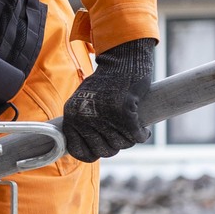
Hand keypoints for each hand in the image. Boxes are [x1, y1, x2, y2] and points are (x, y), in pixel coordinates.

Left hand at [62, 38, 155, 160]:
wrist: (122, 60)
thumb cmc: (106, 83)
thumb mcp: (84, 101)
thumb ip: (82, 123)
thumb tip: (91, 151)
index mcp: (71, 116)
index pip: (78, 151)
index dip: (94, 153)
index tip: (104, 147)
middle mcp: (84, 118)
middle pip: (104, 151)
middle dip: (116, 146)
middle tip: (122, 134)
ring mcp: (103, 115)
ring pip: (122, 144)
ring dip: (130, 139)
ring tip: (132, 127)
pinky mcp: (123, 112)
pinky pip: (136, 136)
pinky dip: (142, 134)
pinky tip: (143, 129)